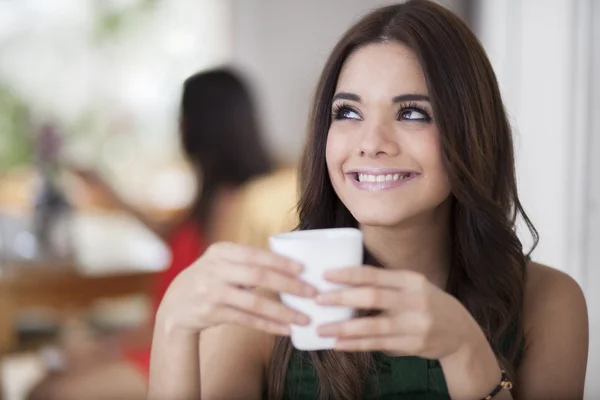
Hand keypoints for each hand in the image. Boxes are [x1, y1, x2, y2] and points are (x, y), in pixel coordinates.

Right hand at [156, 242, 316, 336]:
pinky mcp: (212, 314)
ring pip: (254, 303)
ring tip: (303, 318)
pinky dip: (268, 325)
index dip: (280, 262)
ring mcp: (212, 293)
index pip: (255, 255)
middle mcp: (214, 270)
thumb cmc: (210, 279)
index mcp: (220, 251)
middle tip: (311, 293)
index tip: (303, 269)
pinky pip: (247, 320)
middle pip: (258, 277)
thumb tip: (291, 264)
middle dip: (288, 285)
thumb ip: (247, 260)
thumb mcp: (221, 261)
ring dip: (282, 311)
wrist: (175, 305)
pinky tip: (285, 329)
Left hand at [316, 266, 503, 398]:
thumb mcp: (412, 287)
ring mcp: (415, 324)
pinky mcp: (413, 345)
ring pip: (373, 325)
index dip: (348, 273)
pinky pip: (379, 344)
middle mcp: (414, 300)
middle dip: (342, 298)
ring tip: (322, 328)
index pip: (374, 274)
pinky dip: (357, 344)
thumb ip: (386, 284)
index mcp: (410, 280)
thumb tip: (345, 282)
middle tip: (318, 299)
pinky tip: (339, 344)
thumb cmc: (427, 304)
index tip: (325, 274)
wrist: (461, 332)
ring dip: (344, 328)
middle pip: (372, 297)